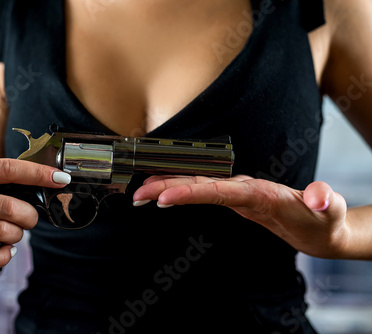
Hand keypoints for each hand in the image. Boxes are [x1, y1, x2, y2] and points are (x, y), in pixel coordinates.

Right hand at [0, 159, 70, 274]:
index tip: (61, 179)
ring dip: (18, 235)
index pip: (6, 169)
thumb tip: (44, 182)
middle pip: (10, 206)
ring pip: (4, 232)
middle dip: (30, 215)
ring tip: (13, 234)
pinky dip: (6, 255)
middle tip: (30, 219)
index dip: (38, 173)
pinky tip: (4, 250)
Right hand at [133, 175, 348, 258]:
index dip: (189, 191)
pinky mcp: (235, 200)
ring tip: (142, 193)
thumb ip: (324, 200)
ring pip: (196, 184)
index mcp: (257, 191)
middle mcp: (242, 187)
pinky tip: (167, 197)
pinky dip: (181, 193)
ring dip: (167, 187)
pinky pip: (201, 193)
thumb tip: (319, 194)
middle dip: (166, 185)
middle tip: (138, 193)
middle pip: (198, 181)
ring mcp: (236, 192)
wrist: (323, 224)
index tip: (165, 197)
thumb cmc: (325, 219)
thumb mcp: (328, 212)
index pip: (216, 188)